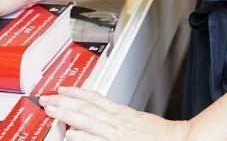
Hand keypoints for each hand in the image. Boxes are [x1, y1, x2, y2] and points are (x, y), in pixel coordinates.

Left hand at [41, 88, 189, 140]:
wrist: (180, 140)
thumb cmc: (162, 136)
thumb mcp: (139, 121)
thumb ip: (122, 119)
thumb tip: (109, 118)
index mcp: (122, 114)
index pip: (95, 99)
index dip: (77, 93)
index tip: (63, 89)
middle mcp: (117, 122)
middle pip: (86, 108)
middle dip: (64, 103)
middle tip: (46, 99)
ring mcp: (117, 133)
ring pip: (87, 121)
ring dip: (67, 115)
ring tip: (51, 110)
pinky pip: (98, 139)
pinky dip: (84, 136)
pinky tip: (71, 134)